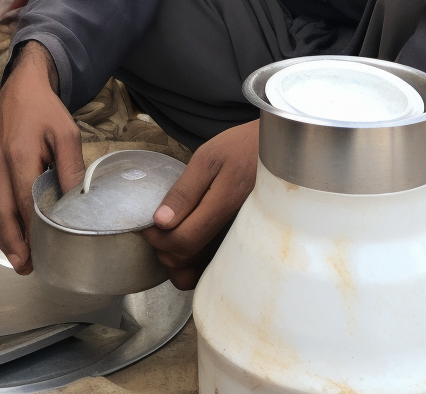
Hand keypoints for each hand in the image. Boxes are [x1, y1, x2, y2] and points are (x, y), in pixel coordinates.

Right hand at [0, 41, 84, 273]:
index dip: (33, 231)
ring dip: (6, 238)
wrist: (20, 90)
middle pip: (3, 214)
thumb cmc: (46, 111)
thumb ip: (70, 166)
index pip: (26, 203)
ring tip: (21, 262)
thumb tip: (75, 201)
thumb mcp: (66, 133)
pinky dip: (2, 223)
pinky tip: (14, 237)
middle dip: (14, 244)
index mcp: (20, 158)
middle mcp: (0, 168)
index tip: (45, 253)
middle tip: (28, 269)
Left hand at [141, 120, 258, 289]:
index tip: (146, 223)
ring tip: (173, 236)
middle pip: (186, 262)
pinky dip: (195, 266)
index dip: (156, 236)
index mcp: (226, 205)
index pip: (182, 240)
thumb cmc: (242, 148)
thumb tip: (160, 222)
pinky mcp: (242, 248)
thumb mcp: (209, 157)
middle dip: (162, 247)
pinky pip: (213, 272)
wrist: (279, 153)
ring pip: (198, 276)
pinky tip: (190, 244)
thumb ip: (184, 191)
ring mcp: (241, 244)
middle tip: (157, 226)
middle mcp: (235, 232)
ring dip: (177, 261)